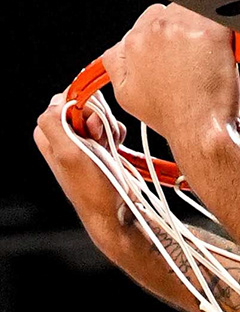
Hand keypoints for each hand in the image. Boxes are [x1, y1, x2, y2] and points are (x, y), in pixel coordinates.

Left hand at [33, 90, 169, 287]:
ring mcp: (84, 138)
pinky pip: (112, 124)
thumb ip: (54, 121)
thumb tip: (63, 102)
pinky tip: (117, 147)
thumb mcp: (67, 153)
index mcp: (47, 132)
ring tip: (110, 147)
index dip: (83, 109)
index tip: (92, 131)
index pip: (65, 97)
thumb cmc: (94, 190)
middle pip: (84, 101)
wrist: (120, 214)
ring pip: (100, 111)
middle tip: (100, 140)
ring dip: (110, 126)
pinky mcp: (103, 145)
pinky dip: (117, 132)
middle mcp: (63, 133)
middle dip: (98, 117)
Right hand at [100, 4, 239, 150]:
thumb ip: (115, 63)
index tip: (176, 53)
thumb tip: (118, 49)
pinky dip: (223, 31)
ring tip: (206, 59)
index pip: (149, 21)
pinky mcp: (210, 32)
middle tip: (193, 59)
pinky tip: (222, 52)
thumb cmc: (173, 119)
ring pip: (192, 12)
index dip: (166, 38)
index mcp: (133, 42)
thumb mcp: (126, 95)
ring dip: (200, 29)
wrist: (201, 133)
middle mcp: (154, 30)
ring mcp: (183, 28)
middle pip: (170, 13)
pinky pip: (218, 17)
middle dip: (182, 32)